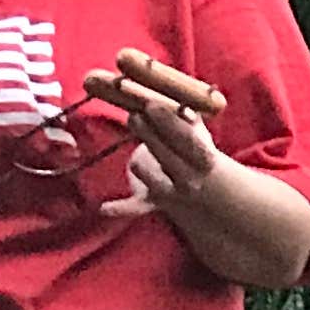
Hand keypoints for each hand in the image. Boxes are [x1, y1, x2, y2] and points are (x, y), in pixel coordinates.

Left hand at [97, 72, 222, 221]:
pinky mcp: (151, 203)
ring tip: (133, 153)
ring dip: (142, 168)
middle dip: (149, 136)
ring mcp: (171, 194)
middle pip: (167, 158)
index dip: (167, 122)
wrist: (203, 194)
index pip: (185, 140)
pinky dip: (121, 209)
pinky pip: (136, 208)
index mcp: (205, 161)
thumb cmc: (197, 153)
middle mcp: (190, 180)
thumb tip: (181, 101)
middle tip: (134, 116)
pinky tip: (104, 208)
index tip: (150, 105)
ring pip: (153, 182)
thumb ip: (190, 117)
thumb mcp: (199, 134)